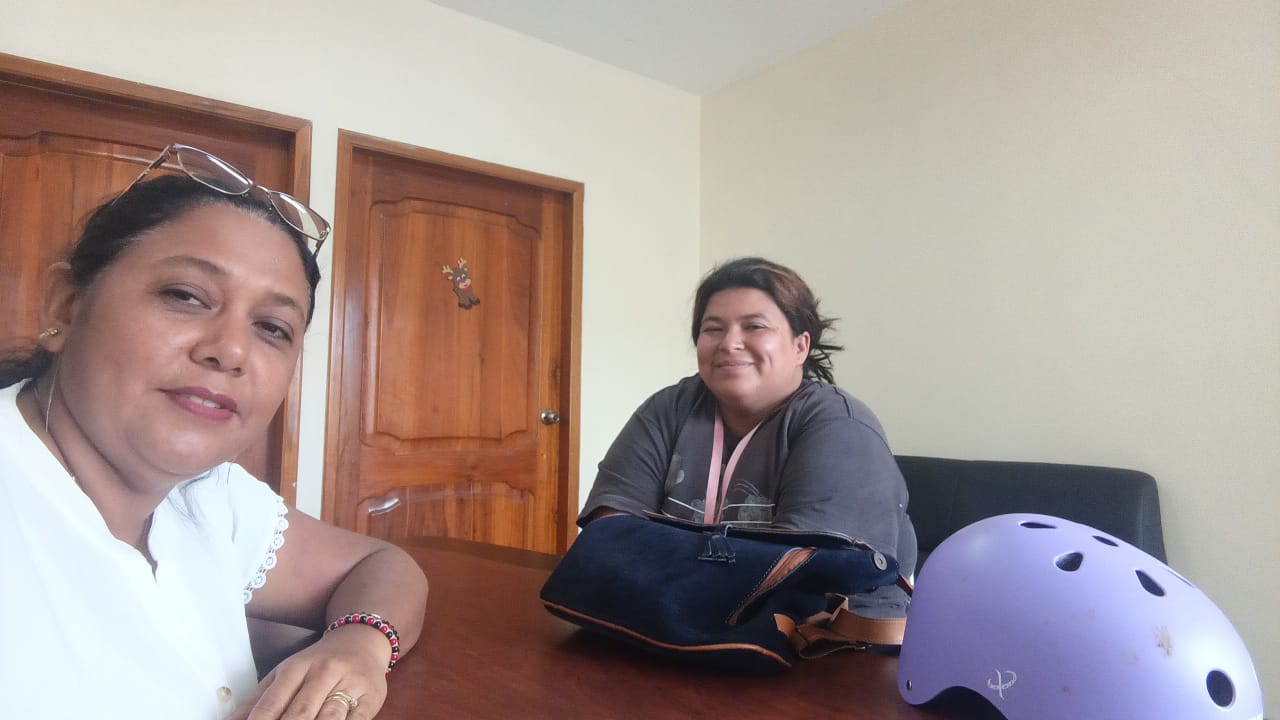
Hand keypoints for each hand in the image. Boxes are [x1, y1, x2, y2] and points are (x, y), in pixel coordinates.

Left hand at [229, 626, 391, 718]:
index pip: (271, 704)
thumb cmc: (318, 663)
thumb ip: (258, 699)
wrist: (361, 641)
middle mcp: (322, 673)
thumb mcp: (285, 672)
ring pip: (328, 718)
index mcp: (295, 668)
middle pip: (299, 714)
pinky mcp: (371, 697)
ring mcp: (349, 684)